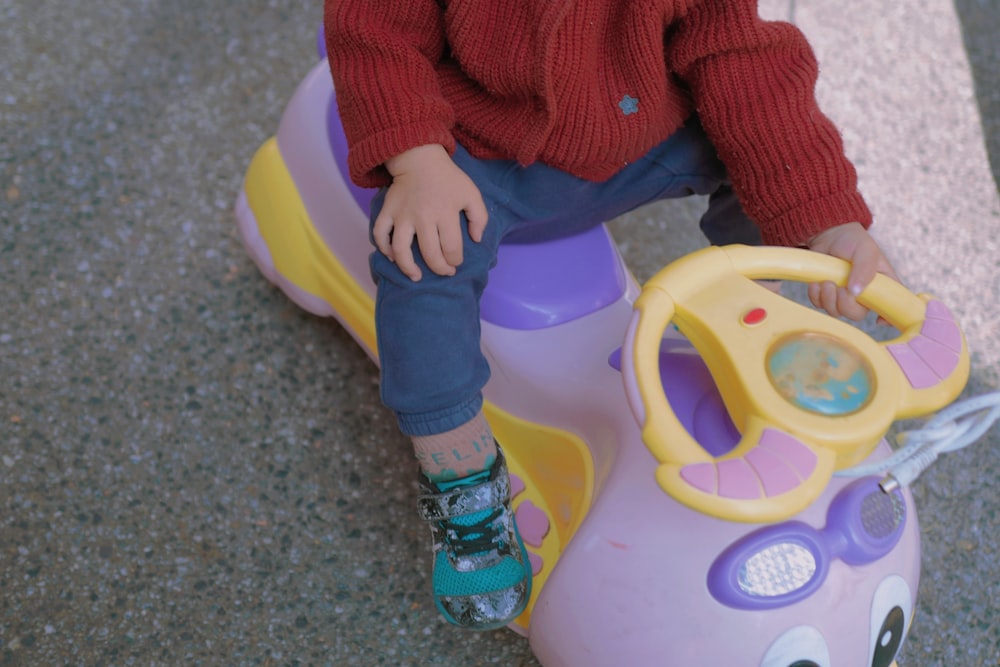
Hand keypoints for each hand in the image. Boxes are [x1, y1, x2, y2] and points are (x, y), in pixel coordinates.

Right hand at [375, 144, 488, 280]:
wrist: (419, 158)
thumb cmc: (448, 178)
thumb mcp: (471, 193)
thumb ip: (480, 217)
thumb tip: (476, 240)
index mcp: (445, 213)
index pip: (452, 248)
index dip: (455, 260)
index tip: (456, 261)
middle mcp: (423, 217)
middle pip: (430, 254)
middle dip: (440, 268)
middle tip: (444, 271)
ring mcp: (403, 215)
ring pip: (401, 250)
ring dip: (408, 268)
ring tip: (416, 276)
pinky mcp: (387, 211)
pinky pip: (380, 234)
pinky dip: (383, 248)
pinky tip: (392, 257)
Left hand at [806, 222, 899, 320]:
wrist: (828, 234)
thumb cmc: (852, 240)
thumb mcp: (865, 250)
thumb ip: (864, 270)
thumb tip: (857, 292)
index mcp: (882, 284)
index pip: (892, 305)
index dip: (888, 317)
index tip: (879, 321)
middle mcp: (864, 293)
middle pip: (857, 315)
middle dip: (844, 304)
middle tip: (838, 287)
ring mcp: (844, 295)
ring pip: (836, 312)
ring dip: (828, 298)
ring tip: (827, 281)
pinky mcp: (826, 294)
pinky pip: (819, 305)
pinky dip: (816, 295)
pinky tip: (818, 282)